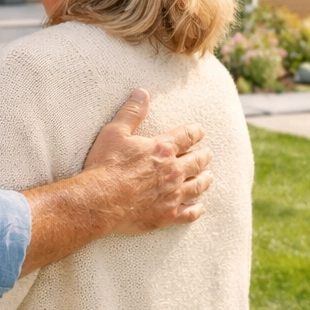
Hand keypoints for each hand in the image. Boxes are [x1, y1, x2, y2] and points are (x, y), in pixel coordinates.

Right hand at [82, 88, 212, 234]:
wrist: (100, 200)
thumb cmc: (106, 165)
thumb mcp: (115, 132)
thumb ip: (131, 112)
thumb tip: (142, 93)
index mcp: (162, 149)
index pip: (187, 136)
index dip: (195, 132)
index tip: (199, 131)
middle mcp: (173, 171)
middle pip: (197, 161)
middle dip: (203, 156)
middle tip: (207, 154)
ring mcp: (172, 195)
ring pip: (197, 186)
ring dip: (204, 180)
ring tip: (208, 177)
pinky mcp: (167, 216)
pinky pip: (189, 213)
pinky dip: (196, 209)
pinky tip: (199, 207)